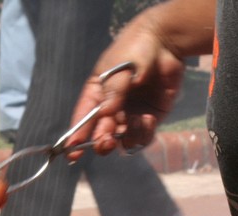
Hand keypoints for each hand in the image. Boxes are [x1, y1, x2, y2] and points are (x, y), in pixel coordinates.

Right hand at [65, 12, 187, 159]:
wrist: (165, 42)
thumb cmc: (136, 49)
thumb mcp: (120, 67)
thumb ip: (114, 91)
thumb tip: (106, 113)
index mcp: (97, 94)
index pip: (84, 118)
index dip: (77, 136)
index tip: (72, 152)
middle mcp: (112, 108)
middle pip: (102, 134)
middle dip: (102, 141)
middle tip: (106, 141)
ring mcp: (131, 114)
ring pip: (123, 140)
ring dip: (127, 137)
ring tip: (137, 121)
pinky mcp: (150, 118)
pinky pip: (143, 137)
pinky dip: (144, 133)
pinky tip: (148, 118)